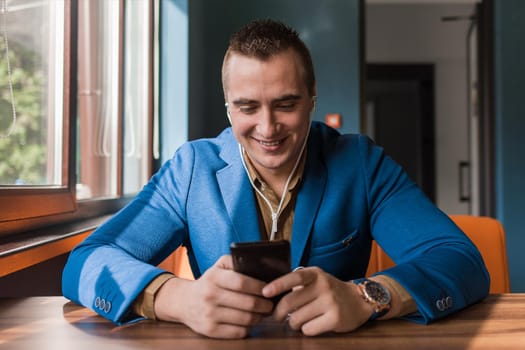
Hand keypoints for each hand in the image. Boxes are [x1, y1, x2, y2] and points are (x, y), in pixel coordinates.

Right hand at [154, 255, 273, 338]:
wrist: (183, 301)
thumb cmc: (208, 283)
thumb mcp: (218, 266)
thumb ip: (235, 261)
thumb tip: (258, 265)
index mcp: (213, 278)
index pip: (242, 282)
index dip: (260, 287)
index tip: (269, 289)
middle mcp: (210, 296)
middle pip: (248, 303)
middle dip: (265, 304)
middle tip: (271, 304)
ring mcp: (209, 314)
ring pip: (246, 319)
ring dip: (259, 317)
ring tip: (263, 312)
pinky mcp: (210, 330)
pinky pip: (238, 332)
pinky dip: (248, 327)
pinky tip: (250, 321)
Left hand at [262, 267, 373, 335]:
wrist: (358, 301)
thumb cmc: (329, 291)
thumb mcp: (316, 280)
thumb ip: (297, 285)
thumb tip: (271, 296)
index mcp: (315, 274)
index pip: (294, 278)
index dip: (278, 285)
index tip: (265, 292)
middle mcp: (323, 286)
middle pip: (290, 302)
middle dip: (278, 313)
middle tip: (277, 317)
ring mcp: (330, 302)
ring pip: (297, 318)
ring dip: (293, 323)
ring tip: (299, 320)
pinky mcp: (335, 318)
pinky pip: (309, 329)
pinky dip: (306, 329)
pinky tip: (313, 324)